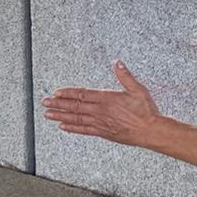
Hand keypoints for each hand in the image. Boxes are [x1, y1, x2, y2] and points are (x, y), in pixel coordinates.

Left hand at [42, 62, 160, 145]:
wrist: (150, 131)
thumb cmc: (146, 111)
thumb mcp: (138, 89)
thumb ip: (125, 76)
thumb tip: (117, 63)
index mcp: (107, 99)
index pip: (83, 94)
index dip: (68, 93)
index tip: (57, 92)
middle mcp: (101, 111)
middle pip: (75, 107)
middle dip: (58, 104)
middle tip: (45, 103)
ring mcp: (101, 123)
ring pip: (76, 119)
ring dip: (61, 116)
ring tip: (48, 114)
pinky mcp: (104, 133)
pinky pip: (84, 130)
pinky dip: (73, 128)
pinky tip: (64, 127)